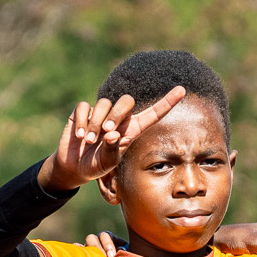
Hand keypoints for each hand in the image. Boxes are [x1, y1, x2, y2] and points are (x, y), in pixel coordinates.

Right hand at [39, 87, 187, 191]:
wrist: (74, 167)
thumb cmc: (96, 165)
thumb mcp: (107, 163)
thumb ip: (112, 150)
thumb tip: (112, 134)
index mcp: (131, 130)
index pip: (153, 114)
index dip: (167, 102)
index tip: (182, 90)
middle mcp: (119, 119)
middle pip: (126, 101)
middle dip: (116, 114)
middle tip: (107, 132)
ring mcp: (101, 113)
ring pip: (104, 103)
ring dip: (96, 123)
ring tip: (90, 141)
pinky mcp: (84, 112)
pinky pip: (85, 107)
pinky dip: (83, 121)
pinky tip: (80, 135)